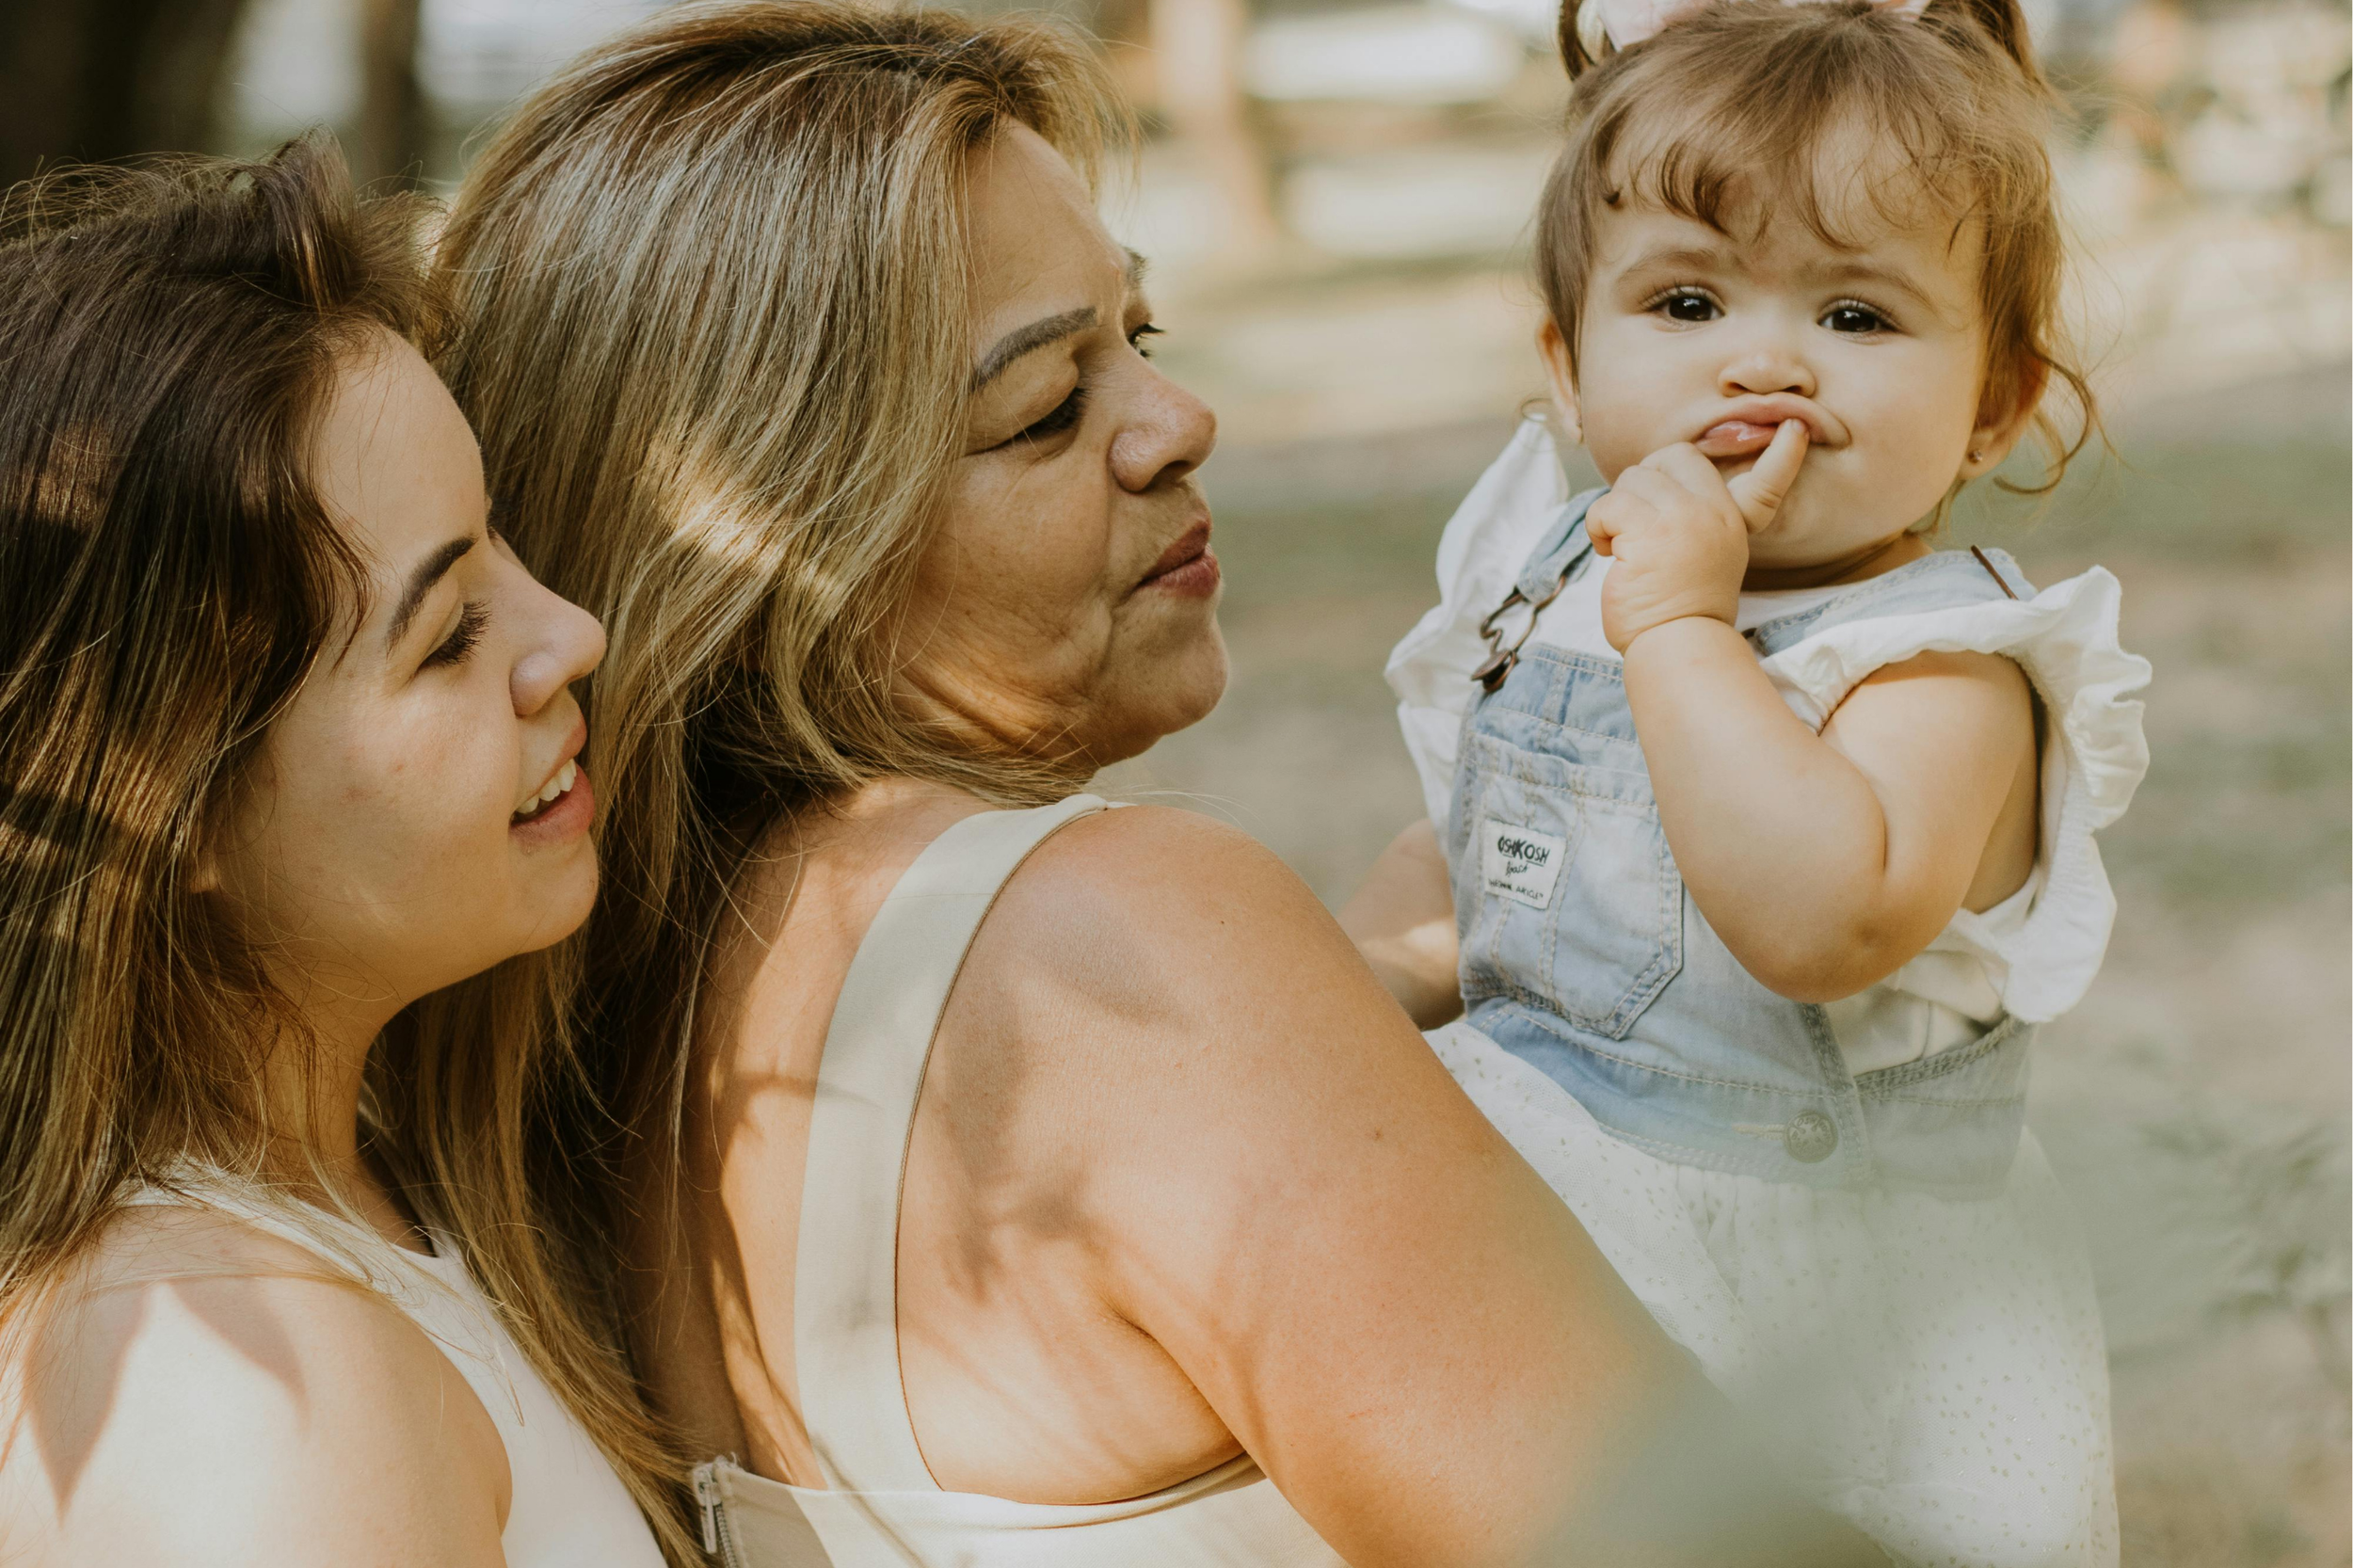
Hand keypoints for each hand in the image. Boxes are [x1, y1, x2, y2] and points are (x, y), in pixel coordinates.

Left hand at [1586, 420, 1807, 652]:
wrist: (1674, 648)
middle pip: (1670, 456)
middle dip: (1641, 481)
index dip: (1781, 455)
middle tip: (1635, 522)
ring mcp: (1683, 520)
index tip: (1795, 429)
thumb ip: (1696, 521)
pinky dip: (1598, 527)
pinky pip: (1608, 506)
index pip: (1765, 481)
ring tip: (1621, 546)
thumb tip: (1656, 484)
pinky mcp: (1649, 533)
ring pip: (1632, 479)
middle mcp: (1714, 514)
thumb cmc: (1679, 610)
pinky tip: (1609, 552)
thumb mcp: (1706, 559)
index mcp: (1732, 521)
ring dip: (1614, 511)